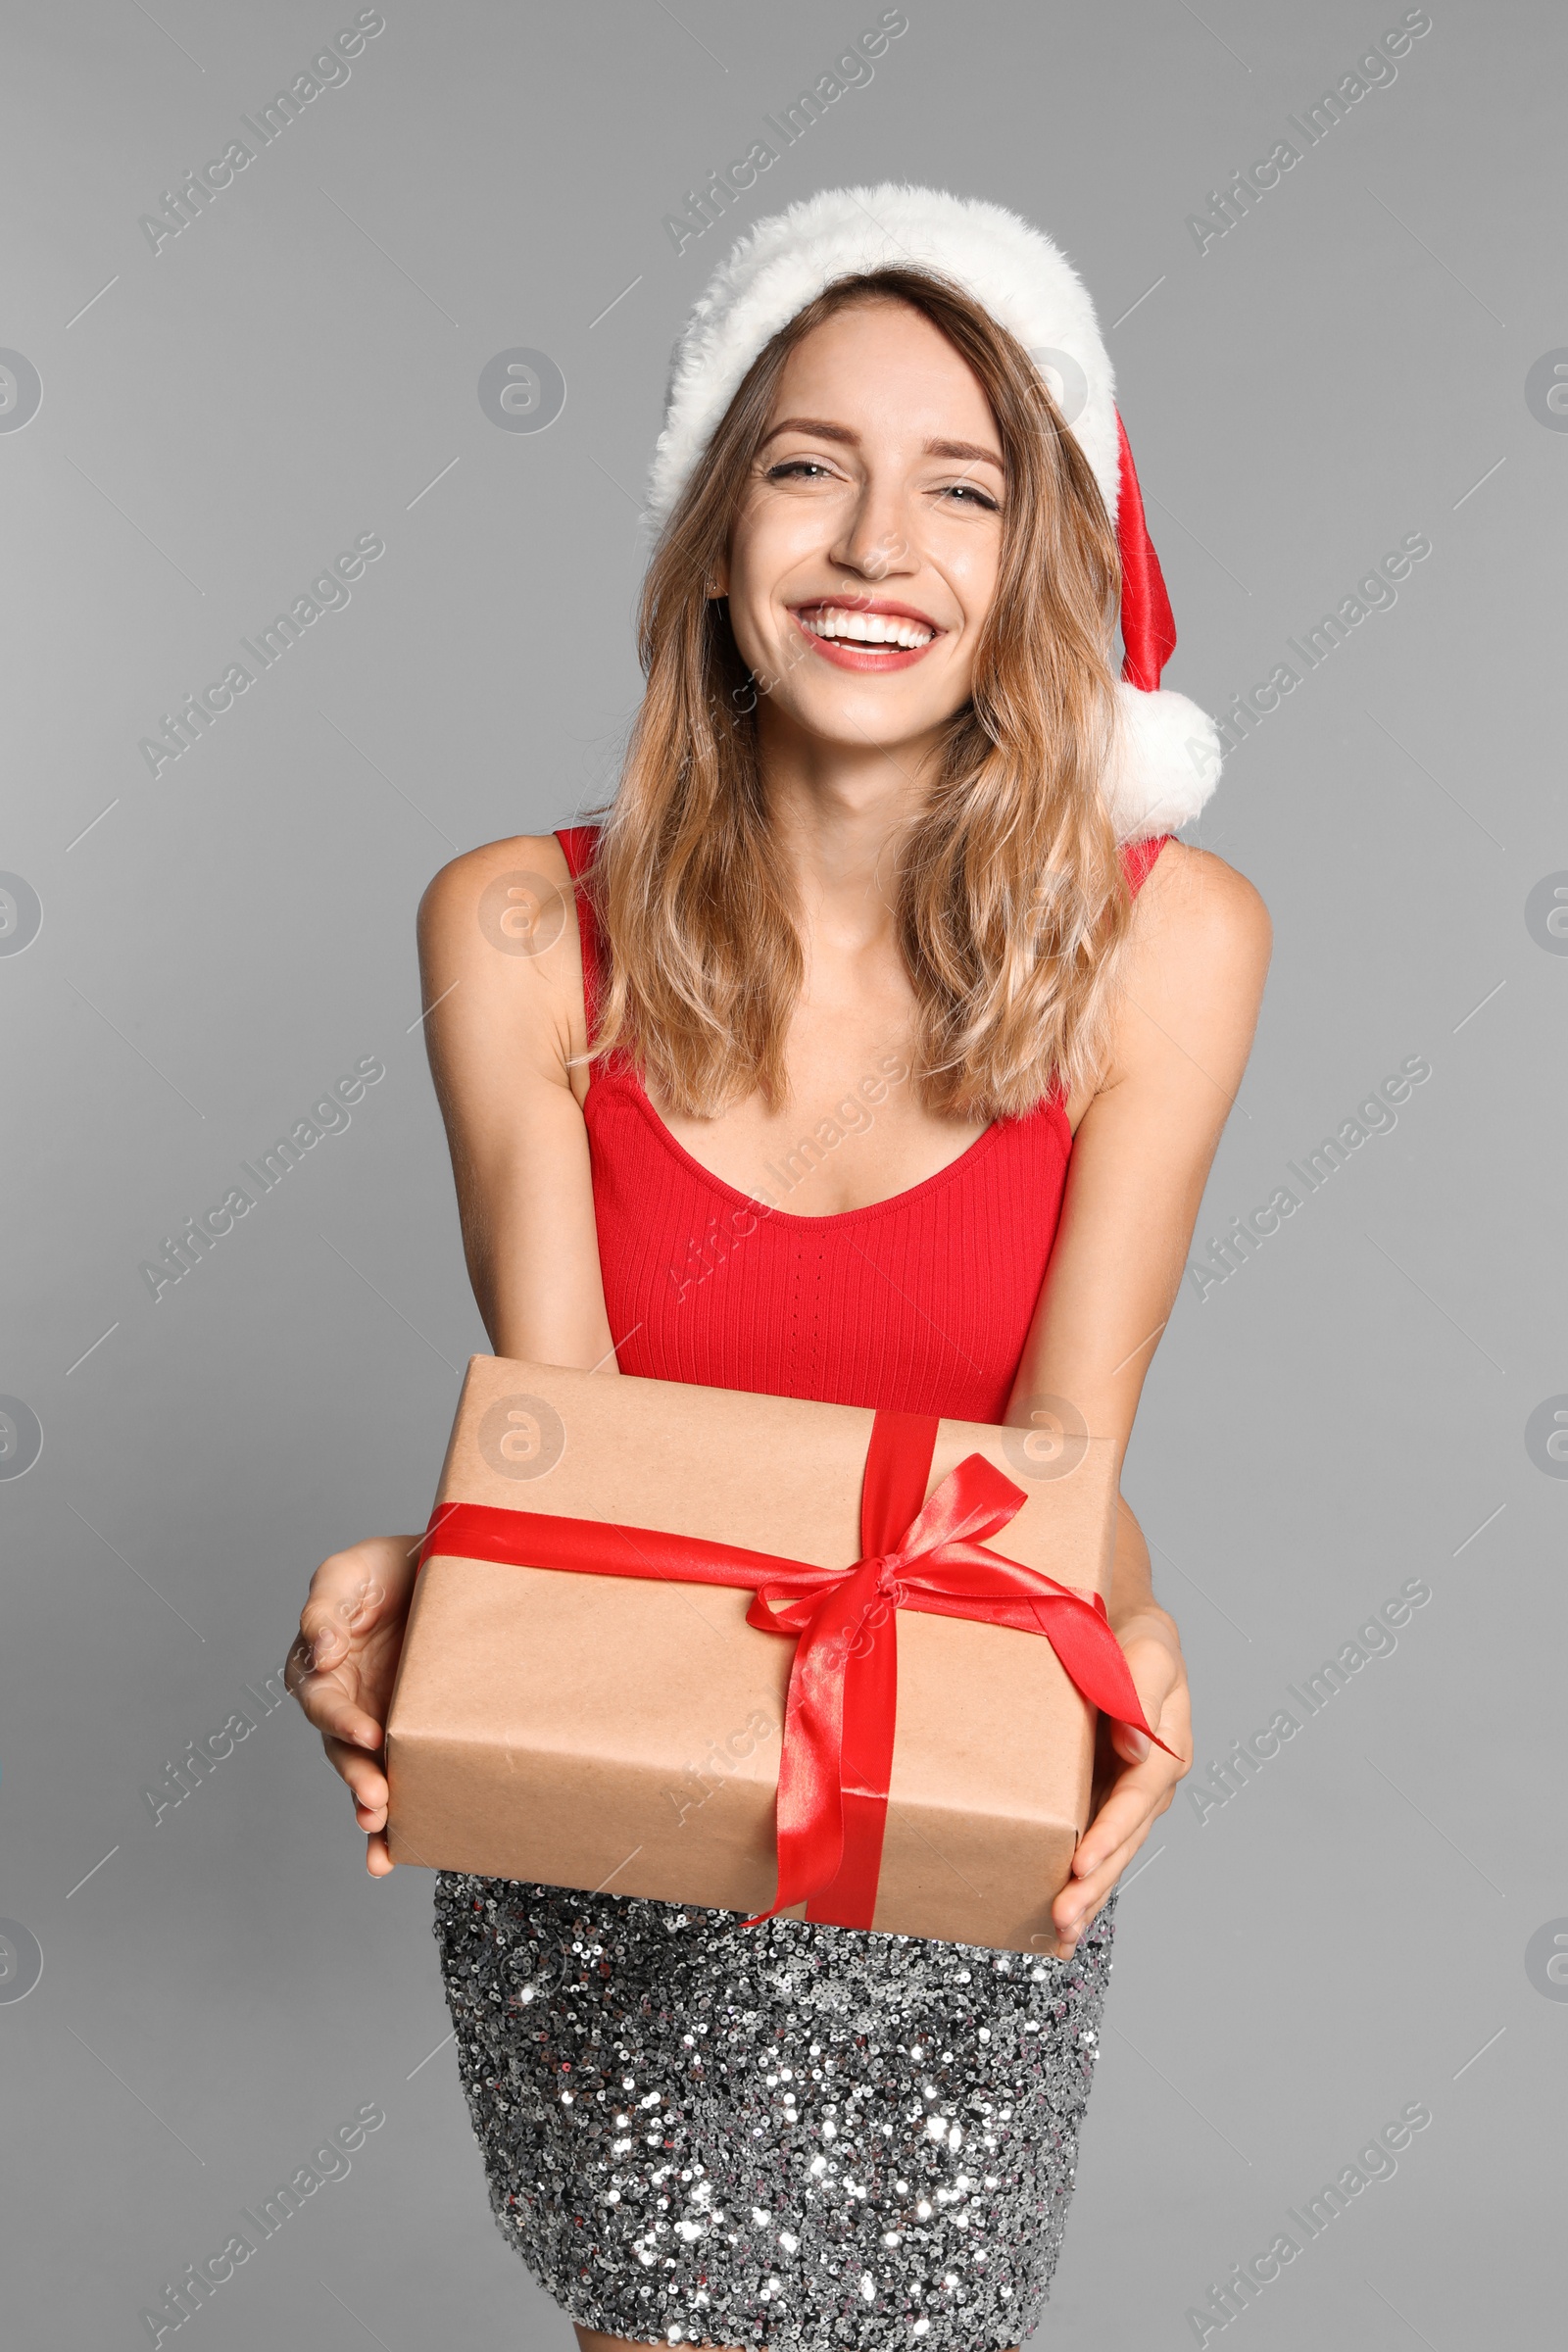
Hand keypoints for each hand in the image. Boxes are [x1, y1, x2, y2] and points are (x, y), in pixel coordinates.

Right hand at [285, 1534, 422, 1875]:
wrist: (446, 1566)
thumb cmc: (387, 1567)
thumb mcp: (347, 1572)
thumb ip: (324, 1608)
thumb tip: (322, 1652)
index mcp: (320, 1666)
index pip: (323, 1701)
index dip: (341, 1719)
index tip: (369, 1734)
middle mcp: (344, 1701)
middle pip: (341, 1749)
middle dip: (356, 1778)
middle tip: (376, 1800)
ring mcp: (376, 1720)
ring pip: (364, 1771)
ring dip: (369, 1802)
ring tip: (380, 1828)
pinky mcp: (407, 1733)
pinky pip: (395, 1777)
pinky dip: (389, 1820)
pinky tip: (388, 1853)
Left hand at [1051, 1607, 1189, 1955]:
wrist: (1116, 1626)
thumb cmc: (1132, 1635)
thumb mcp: (1146, 1652)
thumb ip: (1140, 1694)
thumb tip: (1133, 1748)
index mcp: (1165, 1750)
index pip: (1135, 1801)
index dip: (1109, 1835)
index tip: (1080, 1865)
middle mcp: (1149, 1781)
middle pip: (1124, 1841)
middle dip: (1095, 1883)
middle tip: (1062, 1918)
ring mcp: (1125, 1794)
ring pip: (1110, 1853)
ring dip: (1087, 1894)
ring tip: (1059, 1933)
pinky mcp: (1099, 1796)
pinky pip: (1092, 1842)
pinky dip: (1079, 1880)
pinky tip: (1054, 1916)